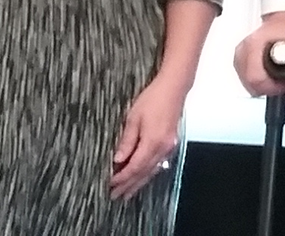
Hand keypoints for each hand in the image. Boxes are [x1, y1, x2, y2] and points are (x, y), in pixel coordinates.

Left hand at [109, 76, 188, 200]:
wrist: (173, 88)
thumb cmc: (153, 98)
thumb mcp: (133, 118)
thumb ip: (126, 141)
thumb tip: (118, 160)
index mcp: (152, 142)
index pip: (134, 167)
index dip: (122, 178)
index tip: (110, 184)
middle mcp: (163, 148)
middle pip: (144, 173)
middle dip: (129, 185)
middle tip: (116, 196)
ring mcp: (169, 147)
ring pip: (152, 171)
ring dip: (139, 183)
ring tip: (128, 193)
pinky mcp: (171, 144)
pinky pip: (158, 164)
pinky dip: (148, 173)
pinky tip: (143, 177)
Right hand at [234, 12, 284, 96]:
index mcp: (257, 44)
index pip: (255, 78)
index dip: (272, 86)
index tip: (283, 82)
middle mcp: (245, 48)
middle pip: (249, 83)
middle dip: (268, 87)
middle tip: (281, 80)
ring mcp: (241, 52)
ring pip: (246, 82)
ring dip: (262, 85)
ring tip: (276, 75)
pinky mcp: (240, 56)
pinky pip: (244, 77)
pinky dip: (256, 80)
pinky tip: (267, 74)